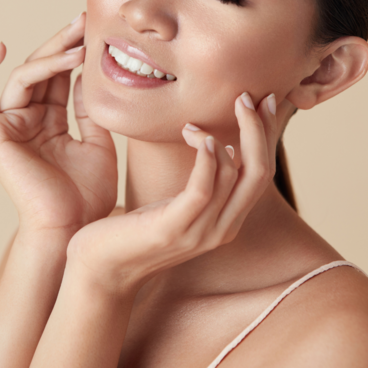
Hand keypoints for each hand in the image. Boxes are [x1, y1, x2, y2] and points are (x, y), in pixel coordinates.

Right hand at [0, 13, 117, 237]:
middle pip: (41, 70)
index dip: (74, 52)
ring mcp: (10, 126)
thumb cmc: (87, 193)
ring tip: (78, 46)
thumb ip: (88, 108)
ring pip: (23, 78)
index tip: (95, 29)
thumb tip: (87, 73)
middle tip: (85, 21)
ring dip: (49, 57)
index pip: (59, 77)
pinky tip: (0, 49)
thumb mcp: (97, 142)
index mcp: (50, 122)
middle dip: (63, 43)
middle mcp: (28, 120)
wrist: (74, 228)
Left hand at [66, 92, 276, 292]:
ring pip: (237, 175)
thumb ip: (202, 181)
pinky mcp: (175, 228)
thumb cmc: (135, 230)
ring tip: (203, 118)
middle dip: (259, 129)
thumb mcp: (177, 203)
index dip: (267, 135)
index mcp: (228, 220)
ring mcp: (202, 232)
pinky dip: (207, 158)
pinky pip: (203, 188)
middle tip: (245, 97)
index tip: (264, 101)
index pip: (262, 173)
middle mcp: (224, 228)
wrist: (101, 270)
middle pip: (260, 172)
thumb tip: (218, 142)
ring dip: (230, 135)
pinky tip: (199, 135)